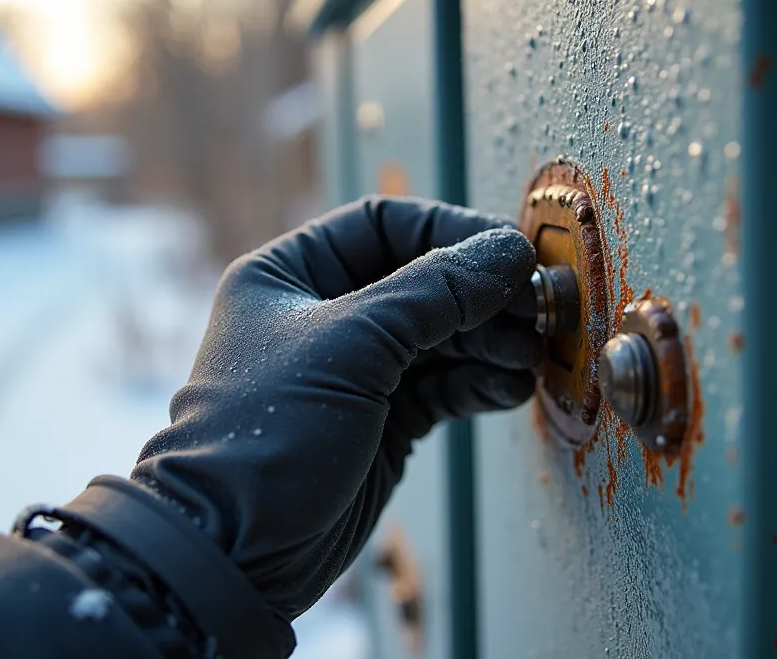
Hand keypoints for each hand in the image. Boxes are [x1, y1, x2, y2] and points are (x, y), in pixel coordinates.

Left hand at [131, 196, 539, 622]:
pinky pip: (445, 386)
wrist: (239, 552)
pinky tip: (510, 390)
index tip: (510, 253)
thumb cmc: (266, 436)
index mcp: (290, 274)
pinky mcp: (383, 422)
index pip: (385, 225)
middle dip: (482, 295)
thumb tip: (508, 250)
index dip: (451, 233)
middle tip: (536, 309)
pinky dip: (480, 384)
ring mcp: (356, 371)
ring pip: (442, 336)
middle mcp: (324, 315)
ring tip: (529, 356)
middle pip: (423, 281)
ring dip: (491, 341)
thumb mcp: (351, 345)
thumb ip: (435, 292)